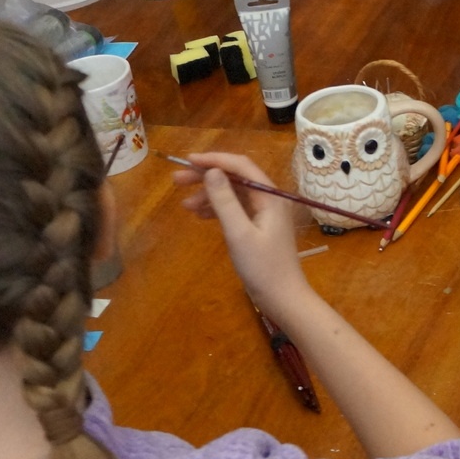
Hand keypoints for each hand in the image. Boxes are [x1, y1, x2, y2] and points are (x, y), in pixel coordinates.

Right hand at [176, 152, 310, 309]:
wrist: (283, 298)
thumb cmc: (262, 267)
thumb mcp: (239, 233)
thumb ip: (225, 201)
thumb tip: (211, 171)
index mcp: (270, 196)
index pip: (241, 166)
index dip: (214, 160)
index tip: (188, 160)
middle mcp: (269, 200)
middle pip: (236, 178)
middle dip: (207, 176)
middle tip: (177, 180)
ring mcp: (264, 214)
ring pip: (233, 194)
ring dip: (209, 195)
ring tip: (184, 205)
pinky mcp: (258, 227)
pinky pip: (236, 209)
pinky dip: (217, 209)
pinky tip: (199, 215)